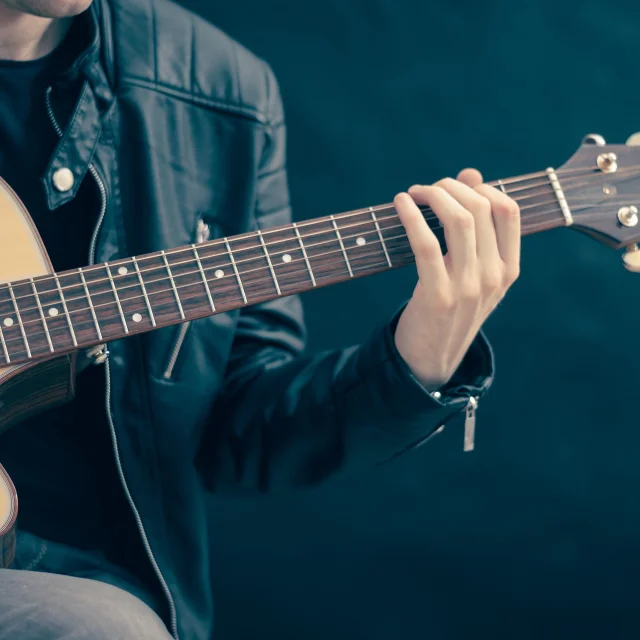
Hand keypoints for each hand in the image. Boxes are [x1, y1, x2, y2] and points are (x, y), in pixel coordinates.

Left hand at [393, 169, 519, 389]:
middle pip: (481, 208)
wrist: (432, 358)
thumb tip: (471, 174)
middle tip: (427, 189)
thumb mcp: (473, 272)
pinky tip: (400, 204)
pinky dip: (411, 216)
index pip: (509, 211)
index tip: (456, 186)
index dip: (481, 187)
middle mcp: (494, 276)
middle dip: (450, 187)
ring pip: (459, 220)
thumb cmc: (450, 308)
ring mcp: (468, 287)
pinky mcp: (437, 295)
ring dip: (433, 195)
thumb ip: (476, 227)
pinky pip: (426, 243)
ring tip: (414, 193)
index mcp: (509, 269)